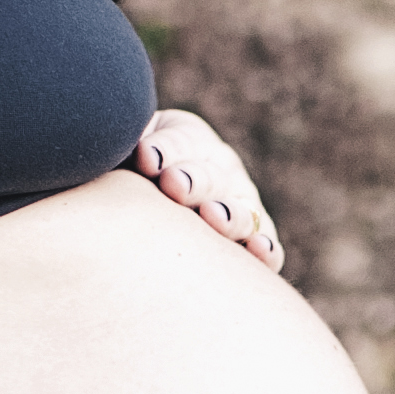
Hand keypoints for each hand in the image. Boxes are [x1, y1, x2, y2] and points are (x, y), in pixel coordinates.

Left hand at [134, 106, 283, 271]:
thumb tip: (142, 154)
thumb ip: (133, 149)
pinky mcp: (252, 242)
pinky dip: (265, 250)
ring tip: (211, 215)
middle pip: (211, 178)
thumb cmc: (129, 174)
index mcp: (189, 143)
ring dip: (228, 215)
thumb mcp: (127, 149)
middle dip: (193, 180)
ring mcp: (241, 208)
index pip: (180, 143)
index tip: (146, 157)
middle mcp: (221, 173)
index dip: (166, 149)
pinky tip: (258, 250)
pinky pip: (267, 249)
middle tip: (173, 183)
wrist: (145, 201)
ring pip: (242, 212)